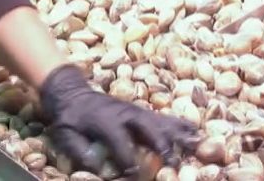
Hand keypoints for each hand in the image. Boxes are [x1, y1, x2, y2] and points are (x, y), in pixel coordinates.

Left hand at [40, 65, 197, 174]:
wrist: (71, 92)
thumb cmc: (69, 118)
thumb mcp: (66, 134)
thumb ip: (80, 151)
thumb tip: (99, 169)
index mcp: (105, 121)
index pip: (122, 144)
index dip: (129, 163)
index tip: (135, 176)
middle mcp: (124, 114)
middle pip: (148, 128)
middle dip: (162, 146)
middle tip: (173, 163)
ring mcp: (135, 111)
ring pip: (161, 122)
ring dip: (179, 135)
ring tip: (197, 146)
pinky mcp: (142, 111)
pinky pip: (164, 117)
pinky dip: (181, 124)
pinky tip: (197, 132)